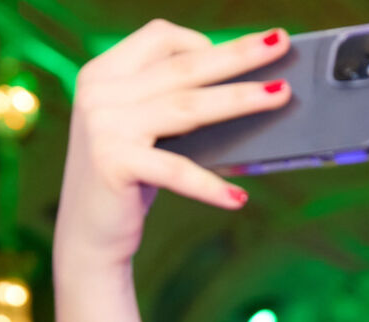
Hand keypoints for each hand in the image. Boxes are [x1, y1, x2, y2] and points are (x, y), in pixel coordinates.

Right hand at [55, 20, 292, 269]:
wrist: (87, 234)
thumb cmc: (129, 180)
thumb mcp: (143, 131)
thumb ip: (171, 102)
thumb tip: (244, 89)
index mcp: (103, 74)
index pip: (159, 39)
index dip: (202, 40)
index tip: (245, 46)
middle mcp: (100, 93)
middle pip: (184, 67)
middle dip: (238, 54)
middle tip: (280, 43)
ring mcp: (104, 127)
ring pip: (188, 107)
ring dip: (240, 99)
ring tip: (280, 94)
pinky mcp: (113, 164)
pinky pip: (176, 171)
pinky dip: (210, 186)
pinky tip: (239, 198)